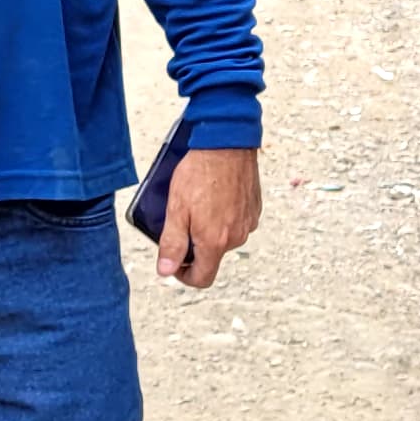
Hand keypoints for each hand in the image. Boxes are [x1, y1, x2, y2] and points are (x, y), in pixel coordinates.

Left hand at [156, 148, 262, 288]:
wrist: (227, 143)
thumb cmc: (200, 171)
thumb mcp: (176, 208)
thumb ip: (172, 243)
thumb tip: (165, 270)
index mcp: (215, 241)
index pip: (202, 278)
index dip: (184, 275)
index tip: (174, 261)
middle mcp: (236, 237)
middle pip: (212, 257)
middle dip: (195, 246)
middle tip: (182, 220)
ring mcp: (248, 223)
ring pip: (224, 238)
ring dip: (209, 230)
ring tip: (198, 204)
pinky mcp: (254, 209)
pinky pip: (236, 223)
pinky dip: (223, 217)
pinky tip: (214, 197)